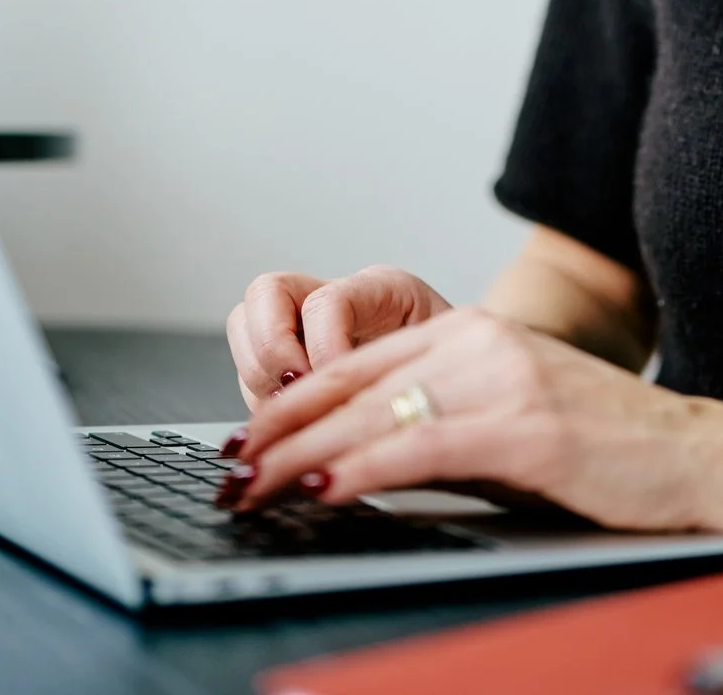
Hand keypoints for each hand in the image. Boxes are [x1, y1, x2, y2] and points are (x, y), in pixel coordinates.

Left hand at [221, 307, 722, 533]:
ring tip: (248, 489)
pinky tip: (318, 491)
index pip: (353, 365)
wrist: (704, 456)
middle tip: (224, 471)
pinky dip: (356, 471)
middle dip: (274, 433)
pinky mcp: (525, 429)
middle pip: (349, 386)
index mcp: (474, 331)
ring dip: (296, 458)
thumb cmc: (608, 450)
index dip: (288, 402)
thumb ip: (444, 418)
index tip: (241, 439)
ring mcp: (503, 381)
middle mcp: (480, 342)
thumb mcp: (513, 416)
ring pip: (370, 416)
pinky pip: (417, 447)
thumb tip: (357, 458)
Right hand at [225, 266, 451, 410]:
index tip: (337, 388)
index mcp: (383, 290)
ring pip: (245, 329)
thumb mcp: (451, 370)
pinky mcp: (292, 364)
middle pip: (264, 294)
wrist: (476, 379)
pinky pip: (253, 374)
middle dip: (269, 352)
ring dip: (257, 378)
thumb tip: (360, 416)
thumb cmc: (466, 375)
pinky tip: (291, 432)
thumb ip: (410, 381)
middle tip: (296, 394)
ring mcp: (307, 327)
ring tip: (294, 417)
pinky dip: (263, 404)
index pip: (328, 301)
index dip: (322, 348)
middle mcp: (337, 299)